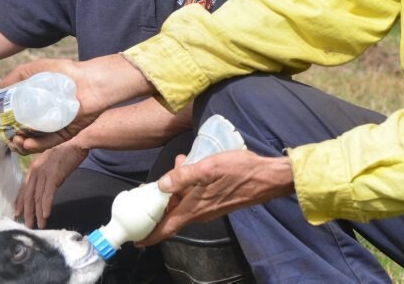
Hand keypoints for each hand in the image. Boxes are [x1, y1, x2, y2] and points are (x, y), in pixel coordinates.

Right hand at [0, 55, 155, 147]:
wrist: (90, 79)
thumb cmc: (65, 72)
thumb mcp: (37, 69)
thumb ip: (18, 75)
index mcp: (38, 107)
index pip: (19, 121)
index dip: (8, 127)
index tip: (0, 128)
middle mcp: (46, 118)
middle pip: (26, 135)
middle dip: (15, 140)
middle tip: (9, 138)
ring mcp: (56, 127)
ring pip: (37, 142)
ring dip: (24, 144)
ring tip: (17, 140)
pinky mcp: (67, 133)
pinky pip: (51, 143)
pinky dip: (39, 145)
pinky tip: (28, 142)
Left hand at [16, 144, 88, 228]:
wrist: (77, 143)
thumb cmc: (66, 152)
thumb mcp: (50, 162)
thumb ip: (44, 173)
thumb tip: (43, 186)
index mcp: (34, 168)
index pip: (24, 188)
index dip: (21, 202)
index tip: (18, 214)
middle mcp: (36, 171)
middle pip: (29, 195)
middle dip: (28, 212)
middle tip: (29, 225)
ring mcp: (44, 173)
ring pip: (38, 197)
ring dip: (37, 213)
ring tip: (39, 225)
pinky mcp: (54, 176)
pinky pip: (48, 194)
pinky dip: (46, 205)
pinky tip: (45, 215)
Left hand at [136, 150, 294, 245]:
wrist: (268, 178)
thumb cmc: (239, 171)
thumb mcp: (209, 168)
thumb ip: (184, 176)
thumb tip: (161, 185)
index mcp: (195, 209)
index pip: (167, 228)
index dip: (150, 235)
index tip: (135, 239)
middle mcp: (200, 213)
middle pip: (172, 213)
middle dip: (160, 201)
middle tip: (151, 185)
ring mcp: (210, 208)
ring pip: (184, 202)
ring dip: (176, 188)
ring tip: (178, 163)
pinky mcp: (217, 201)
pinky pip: (195, 197)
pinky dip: (188, 185)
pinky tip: (191, 165)